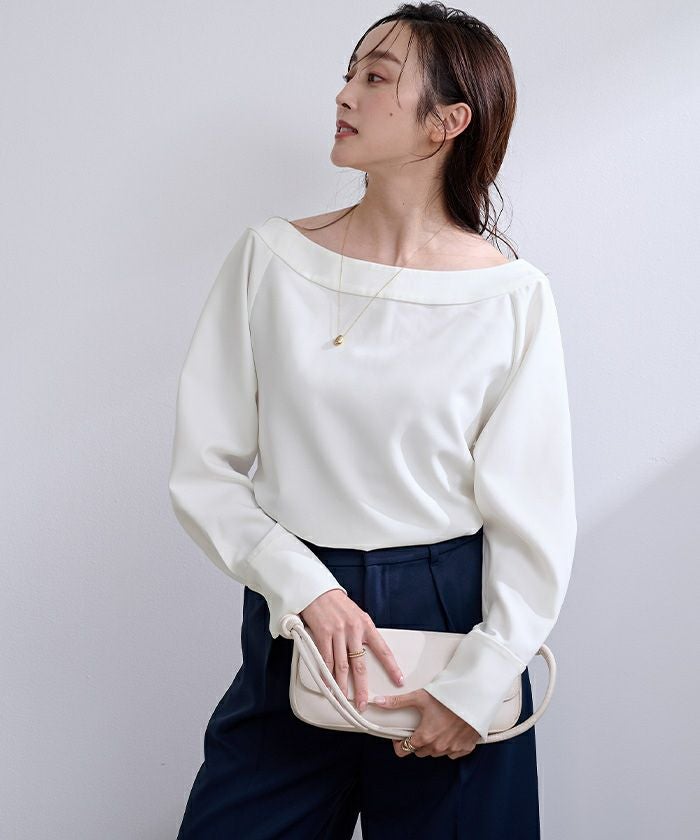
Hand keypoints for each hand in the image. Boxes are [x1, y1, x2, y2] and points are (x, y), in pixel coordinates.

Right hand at [300, 589, 404, 712]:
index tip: (398, 680)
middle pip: (360, 665)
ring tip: (344, 699)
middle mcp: (353, 630)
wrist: (317, 592)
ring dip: (342, 686)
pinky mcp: (322, 635)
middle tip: (363, 703)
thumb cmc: (337, 604)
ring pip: (342, 666)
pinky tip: (328, 685)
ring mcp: (337, 633)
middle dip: (362, 687)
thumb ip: (362, 633)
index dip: (391, 667)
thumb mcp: (356, 615)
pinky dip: (326, 675)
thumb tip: (369, 652)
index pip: (382, 649)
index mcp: (366, 625)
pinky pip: (326, 660)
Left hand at [371, 689, 480, 758]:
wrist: (474, 699)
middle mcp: (437, 747)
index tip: (399, 735)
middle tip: (419, 727)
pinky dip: (449, 746)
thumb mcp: (420, 697)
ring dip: (432, 744)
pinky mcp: (465, 748)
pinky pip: (453, 753)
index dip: (398, 743)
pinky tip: (449, 733)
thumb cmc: (447, 697)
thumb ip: (397, 702)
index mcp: (424, 737)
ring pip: (435, 753)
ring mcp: (452, 749)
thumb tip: (377, 702)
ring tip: (434, 727)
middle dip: (416, 742)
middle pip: (419, 751)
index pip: (403, 750)